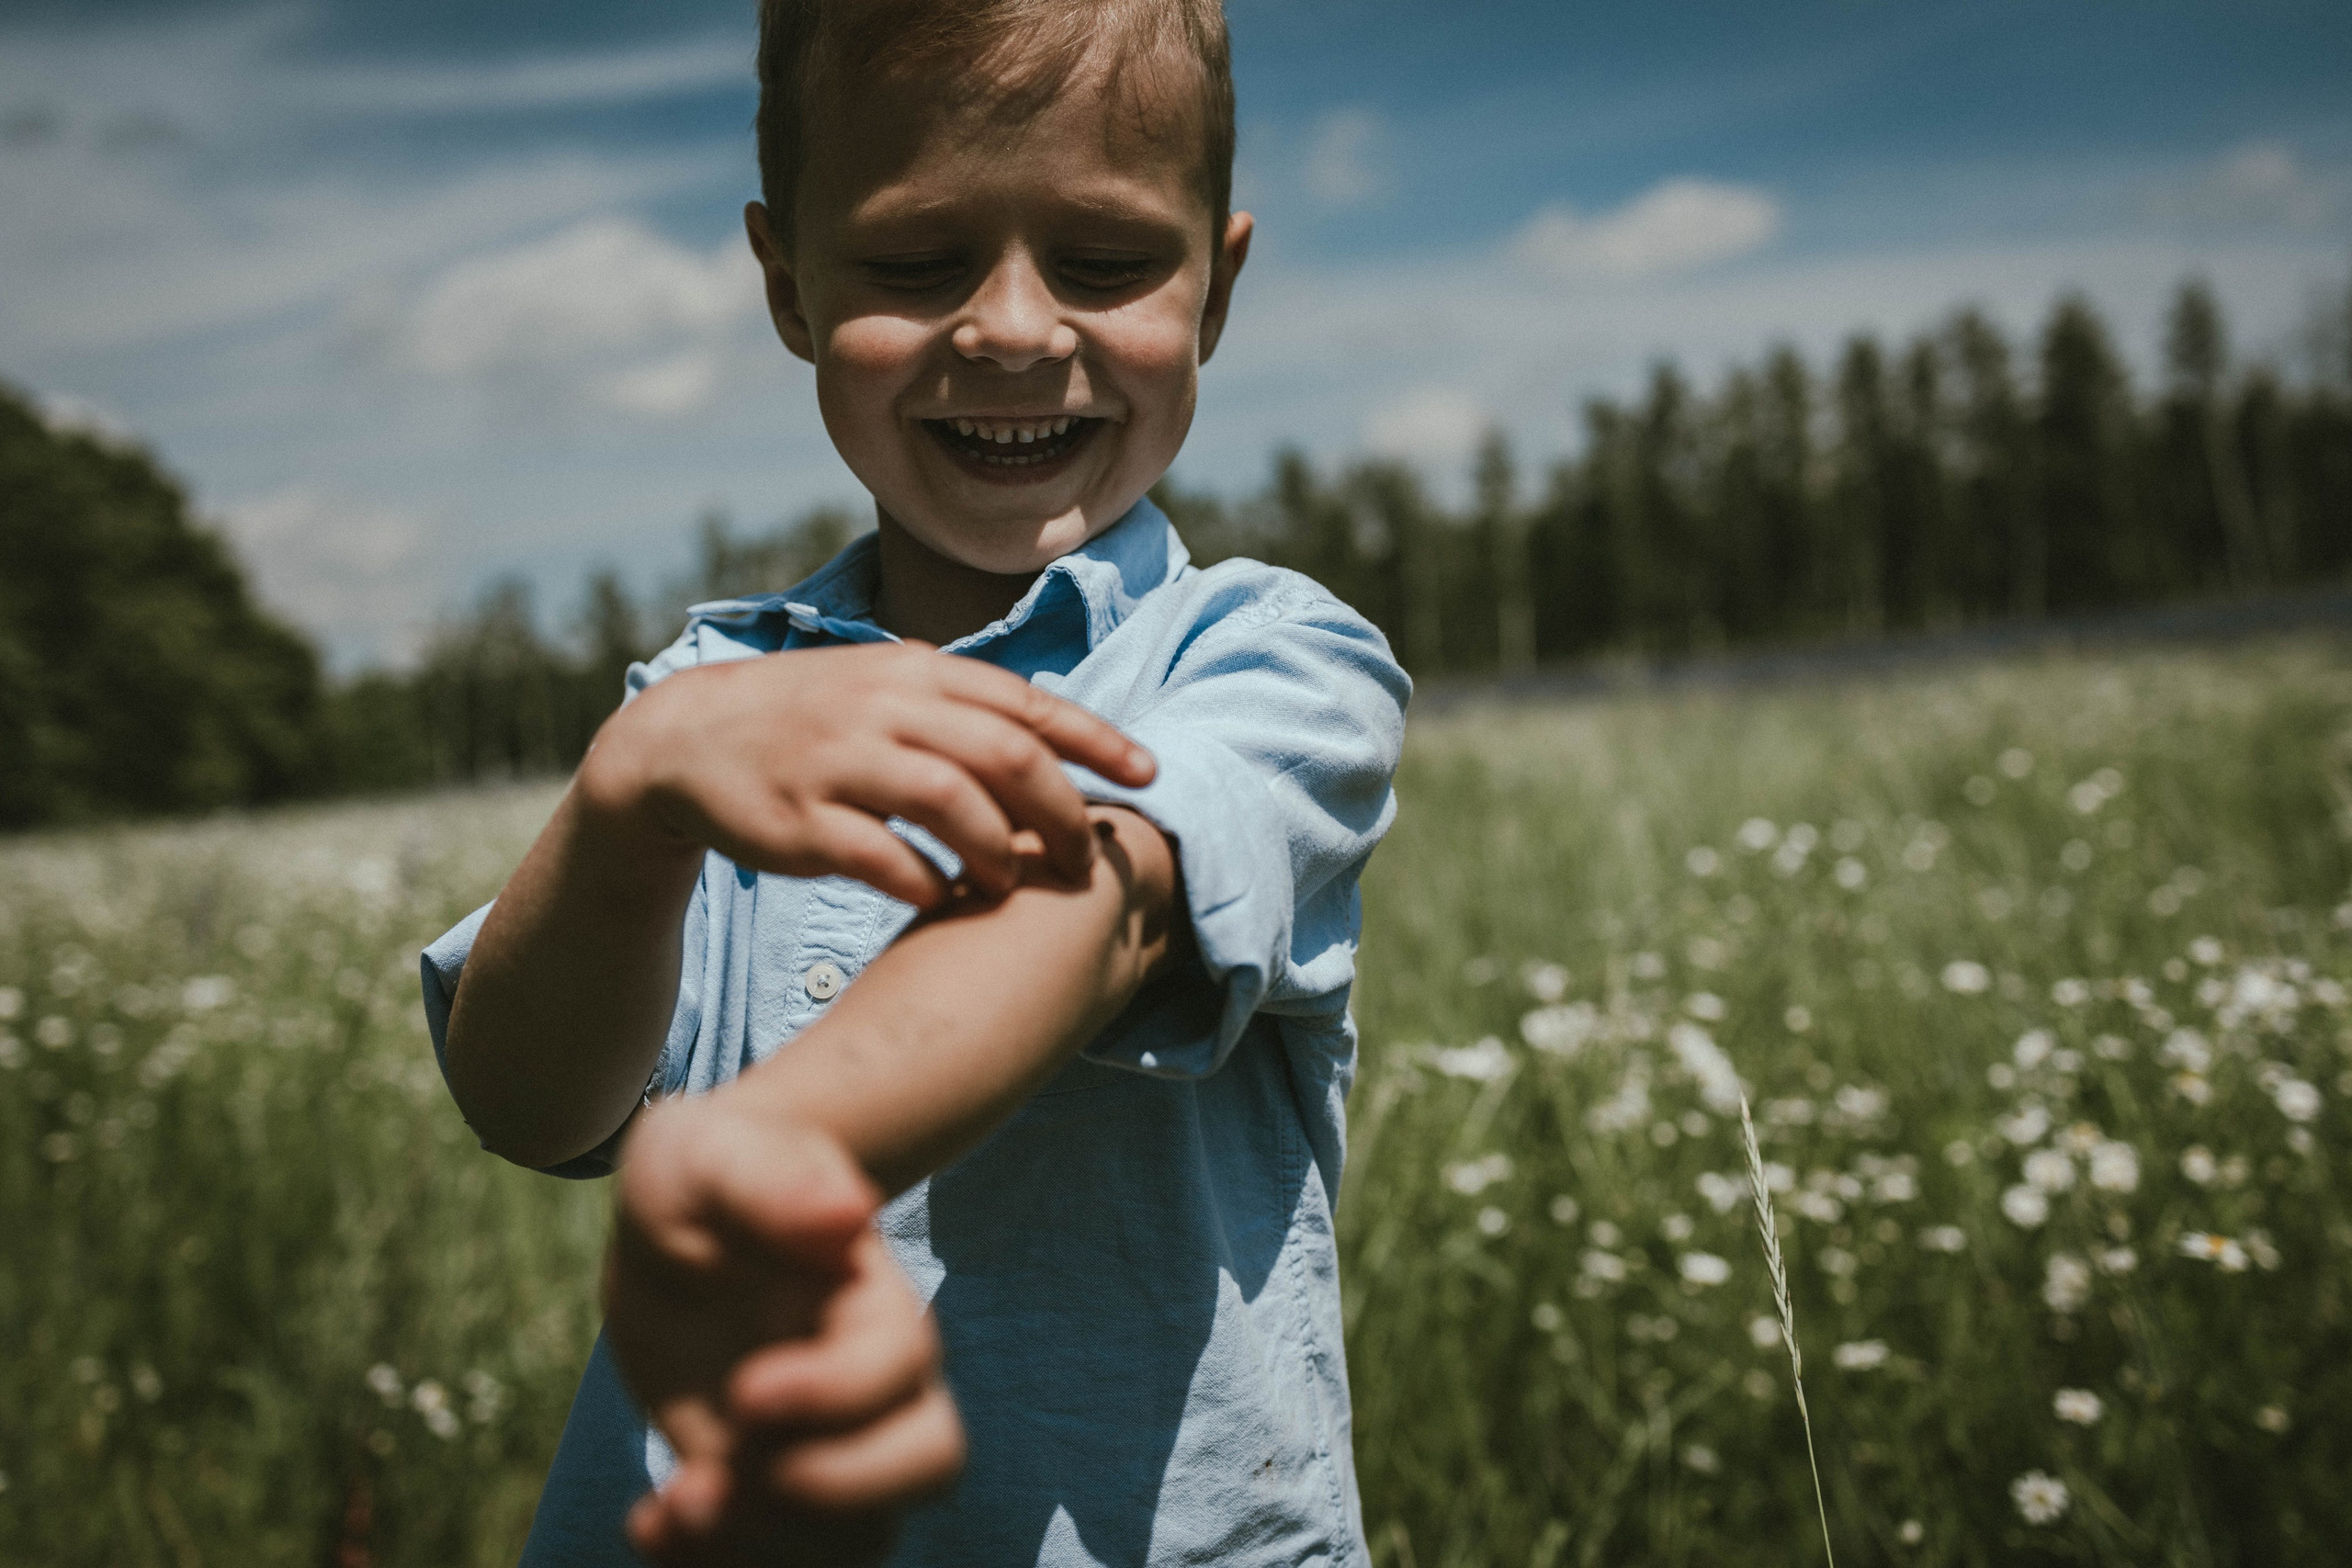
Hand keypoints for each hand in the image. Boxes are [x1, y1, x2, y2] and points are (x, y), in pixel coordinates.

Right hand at [579, 643, 1154, 907]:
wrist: (689, 740)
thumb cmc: (816, 723)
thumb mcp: (888, 690)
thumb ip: (966, 712)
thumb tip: (1061, 745)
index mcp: (917, 674)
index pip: (1026, 704)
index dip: (1095, 741)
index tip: (1149, 776)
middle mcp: (884, 708)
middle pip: (1003, 756)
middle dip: (1059, 813)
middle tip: (1083, 861)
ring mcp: (839, 762)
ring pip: (949, 802)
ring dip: (996, 851)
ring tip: (1011, 883)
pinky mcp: (799, 820)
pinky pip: (879, 855)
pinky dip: (922, 882)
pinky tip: (940, 899)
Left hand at [609, 1096, 963, 1566]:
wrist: (677, 1226)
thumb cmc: (704, 1173)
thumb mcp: (712, 1156)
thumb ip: (772, 1183)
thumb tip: (850, 1212)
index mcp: (871, 1298)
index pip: (903, 1367)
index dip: (835, 1396)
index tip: (743, 1390)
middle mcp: (873, 1381)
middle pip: (930, 1462)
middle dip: (835, 1493)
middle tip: (720, 1475)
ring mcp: (832, 1443)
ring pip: (867, 1535)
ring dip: (770, 1547)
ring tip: (672, 1508)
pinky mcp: (776, 1490)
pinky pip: (793, 1559)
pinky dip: (720, 1564)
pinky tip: (650, 1523)